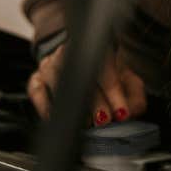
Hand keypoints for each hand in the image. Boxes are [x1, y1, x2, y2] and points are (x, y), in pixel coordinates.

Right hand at [27, 43, 146, 126]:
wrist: (82, 61)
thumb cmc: (108, 73)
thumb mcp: (128, 80)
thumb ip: (134, 97)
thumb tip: (130, 113)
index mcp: (96, 47)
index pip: (104, 66)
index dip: (113, 91)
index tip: (121, 112)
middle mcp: (69, 52)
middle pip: (80, 75)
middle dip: (95, 102)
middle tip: (105, 120)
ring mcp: (49, 65)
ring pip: (58, 84)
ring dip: (73, 106)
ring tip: (86, 123)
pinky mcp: (35, 80)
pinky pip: (38, 94)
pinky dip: (48, 109)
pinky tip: (61, 119)